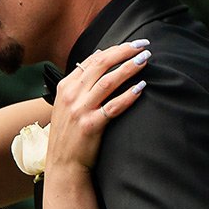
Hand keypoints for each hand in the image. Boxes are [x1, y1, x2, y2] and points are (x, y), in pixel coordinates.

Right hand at [47, 42, 149, 173]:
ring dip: (129, 68)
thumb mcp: (67, 103)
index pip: (92, 60)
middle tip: (143, 46)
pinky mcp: (91, 125)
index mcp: (65, 86)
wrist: (63, 163)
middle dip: (124, 52)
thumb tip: (100, 56)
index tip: (132, 45)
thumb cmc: (69, 133)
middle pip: (101, 65)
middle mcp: (71, 95)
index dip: (114, 50)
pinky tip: (141, 88)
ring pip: (108, 82)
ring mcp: (80, 110)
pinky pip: (113, 107)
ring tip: (145, 60)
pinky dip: (128, 95)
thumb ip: (81, 82)